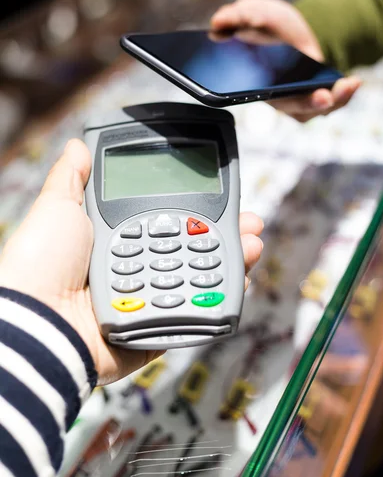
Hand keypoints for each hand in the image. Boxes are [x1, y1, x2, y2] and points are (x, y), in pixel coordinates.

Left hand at [0, 140, 263, 384]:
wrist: (36, 321)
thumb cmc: (40, 262)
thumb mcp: (56, 208)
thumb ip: (72, 178)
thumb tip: (76, 145)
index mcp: (117, 242)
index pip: (167, 221)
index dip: (195, 209)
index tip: (218, 195)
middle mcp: (136, 271)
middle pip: (191, 250)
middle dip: (224, 233)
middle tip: (248, 221)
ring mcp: (148, 302)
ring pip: (200, 280)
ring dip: (231, 262)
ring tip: (252, 244)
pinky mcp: (155, 332)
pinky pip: (195, 316)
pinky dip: (220, 302)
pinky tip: (239, 282)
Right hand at [211, 0, 361, 121]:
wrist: (291, 31)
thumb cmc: (268, 27)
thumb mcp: (254, 11)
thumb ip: (237, 15)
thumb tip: (219, 21)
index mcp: (252, 81)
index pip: (253, 93)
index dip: (263, 95)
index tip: (271, 90)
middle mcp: (275, 95)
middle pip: (290, 107)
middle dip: (308, 104)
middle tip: (322, 97)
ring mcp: (297, 99)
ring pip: (314, 109)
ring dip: (333, 100)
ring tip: (347, 84)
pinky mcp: (315, 96)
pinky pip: (330, 103)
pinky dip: (342, 95)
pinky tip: (352, 81)